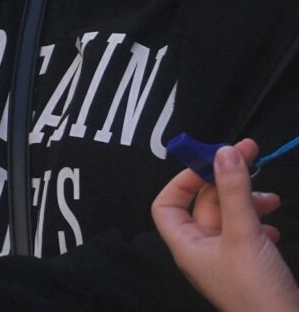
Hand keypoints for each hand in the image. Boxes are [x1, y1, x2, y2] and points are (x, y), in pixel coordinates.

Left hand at [155, 140, 296, 310]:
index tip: (211, 161)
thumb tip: (224, 152)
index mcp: (186, 245)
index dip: (183, 180)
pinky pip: (248, 236)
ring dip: (249, 202)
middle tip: (253, 156)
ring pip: (231, 218)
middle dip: (228, 181)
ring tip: (273, 199)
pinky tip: (274, 230)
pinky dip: (260, 225)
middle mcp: (201, 252)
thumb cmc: (257, 289)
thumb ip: (234, 192)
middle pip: (205, 205)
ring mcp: (225, 260)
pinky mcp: (249, 267)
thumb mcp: (244, 235)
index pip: (167, 204)